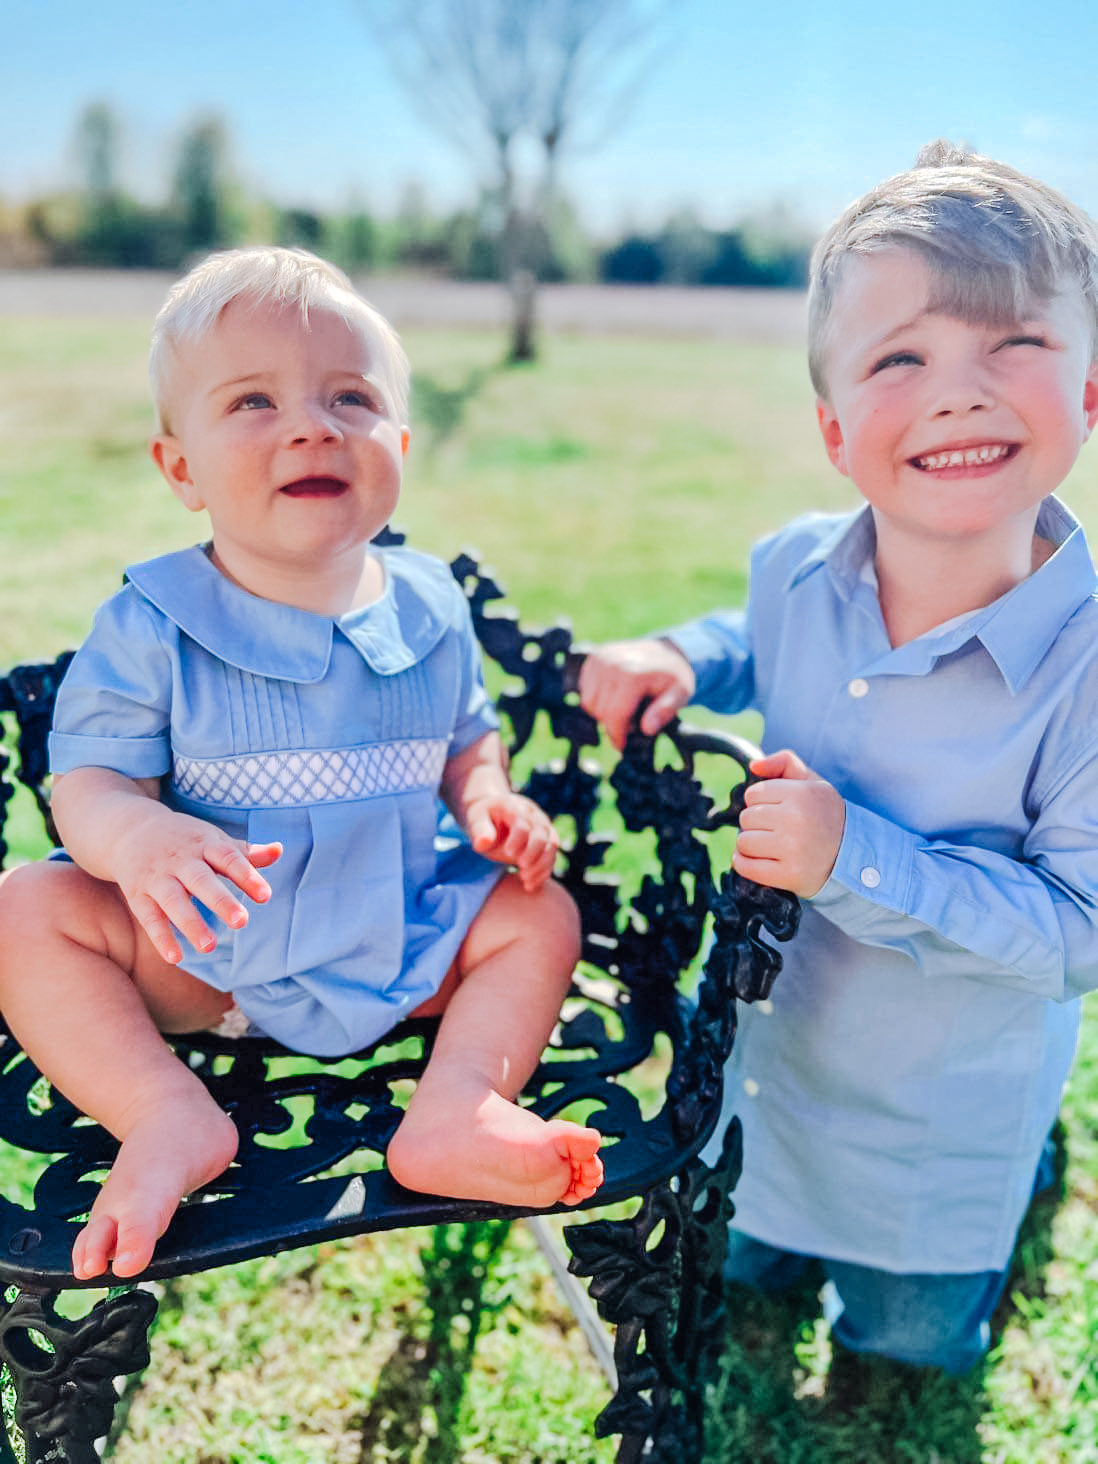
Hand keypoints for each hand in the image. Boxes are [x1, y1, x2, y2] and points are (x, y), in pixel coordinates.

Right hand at [110, 807, 281, 963]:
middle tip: (242, 922)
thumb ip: (246, 853)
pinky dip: (161, 937)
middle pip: (200, 880)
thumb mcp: (214, 840)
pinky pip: (149, 917)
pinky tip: (176, 958)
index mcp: (205, 843)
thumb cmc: (186, 840)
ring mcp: (157, 877)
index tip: (265, 896)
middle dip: (220, 901)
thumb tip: (279, 851)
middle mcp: (180, 859)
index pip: (228, 858)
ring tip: (210, 946)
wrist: (129, 830)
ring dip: (190, 923)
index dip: (247, 876)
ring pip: (173, 901)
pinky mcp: (138, 894)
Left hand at [464, 791, 560, 891]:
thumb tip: (482, 843)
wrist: (492, 814)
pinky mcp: (546, 841)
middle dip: (533, 852)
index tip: (507, 852)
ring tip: (525, 880)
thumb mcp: (475, 819)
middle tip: (521, 867)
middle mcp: (533, 815)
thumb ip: (478, 830)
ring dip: (541, 865)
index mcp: (514, 807)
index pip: (523, 823)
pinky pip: (551, 856)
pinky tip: (529, 886)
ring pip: (551, 845)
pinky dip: (543, 872)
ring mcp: (542, 827)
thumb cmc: (482, 818)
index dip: (518, 839)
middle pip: (542, 833)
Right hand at [579, 639, 694, 749]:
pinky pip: (584, 690)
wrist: (665, 650)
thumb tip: (648, 729)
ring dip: (603, 712)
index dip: (617, 736)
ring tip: (622, 709)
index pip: (614, 715)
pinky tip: (613, 696)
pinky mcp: (593, 658)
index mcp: (633, 675)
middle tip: (630, 724)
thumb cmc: (673, 675)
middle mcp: (612, 664)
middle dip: (612, 724)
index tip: (621, 746)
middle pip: (599, 711)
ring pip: (588, 702)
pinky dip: (596, 698)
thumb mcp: (680, 694)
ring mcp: (600, 659)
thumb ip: (665, 712)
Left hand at [733, 749, 844, 897]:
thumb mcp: (813, 782)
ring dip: (751, 845)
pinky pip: (746, 867)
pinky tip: (759, 860)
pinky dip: (745, 864)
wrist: (852, 857)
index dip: (761, 803)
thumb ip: (784, 763)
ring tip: (770, 846)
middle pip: (746, 818)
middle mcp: (796, 820)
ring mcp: (792, 849)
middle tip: (776, 830)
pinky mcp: (788, 874)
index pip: (752, 794)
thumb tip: (754, 766)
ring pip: (743, 842)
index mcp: (801, 794)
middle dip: (756, 824)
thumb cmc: (826, 817)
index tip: (776, 811)